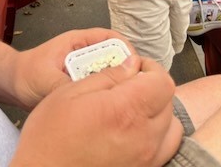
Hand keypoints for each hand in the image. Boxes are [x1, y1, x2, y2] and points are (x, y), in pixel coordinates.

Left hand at [11, 28, 132, 108]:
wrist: (13, 84)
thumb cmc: (27, 74)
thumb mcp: (45, 80)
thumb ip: (65, 86)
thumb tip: (84, 96)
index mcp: (78, 42)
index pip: (110, 38)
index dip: (125, 49)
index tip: (134, 66)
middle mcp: (85, 53)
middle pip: (115, 56)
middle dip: (126, 70)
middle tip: (132, 86)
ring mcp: (86, 68)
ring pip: (111, 72)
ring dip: (116, 83)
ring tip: (121, 97)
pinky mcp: (84, 84)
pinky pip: (102, 86)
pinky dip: (107, 94)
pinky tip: (108, 107)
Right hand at [11, 53, 182, 166]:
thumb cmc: (49, 136)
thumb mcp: (71, 92)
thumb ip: (108, 76)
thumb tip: (132, 64)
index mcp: (125, 111)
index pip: (163, 82)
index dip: (151, 69)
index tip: (135, 67)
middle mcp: (142, 138)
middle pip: (168, 103)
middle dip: (152, 87)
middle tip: (128, 85)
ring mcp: (144, 159)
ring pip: (171, 127)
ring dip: (158, 112)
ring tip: (133, 108)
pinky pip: (164, 150)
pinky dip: (157, 136)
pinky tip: (134, 131)